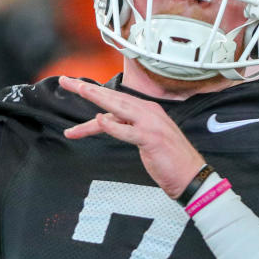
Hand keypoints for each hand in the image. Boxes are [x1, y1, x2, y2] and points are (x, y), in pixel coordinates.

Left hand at [59, 76, 205, 198]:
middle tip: (66, 81)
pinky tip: (100, 120)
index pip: (115, 100)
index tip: (74, 87)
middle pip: (113, 98)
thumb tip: (105, 121)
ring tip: (80, 90)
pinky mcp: (152, 139)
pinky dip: (113, 126)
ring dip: (98, 98)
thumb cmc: (169, 159)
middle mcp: (149, 112)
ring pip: (119, 108)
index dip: (93, 94)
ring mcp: (151, 124)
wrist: (191, 176)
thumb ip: (125, 127)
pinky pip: (128, 131)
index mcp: (147, 110)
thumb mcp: (144, 138)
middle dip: (88, 89)